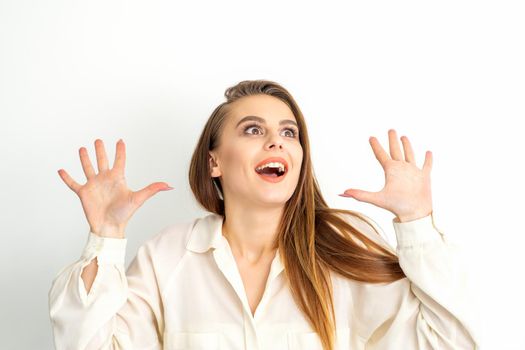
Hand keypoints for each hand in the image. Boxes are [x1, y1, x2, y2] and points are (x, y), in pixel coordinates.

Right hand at [57, 139, 172, 237]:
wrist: (110, 228)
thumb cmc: (124, 214)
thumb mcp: (139, 198)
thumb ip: (153, 189)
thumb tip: (169, 185)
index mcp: (118, 179)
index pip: (119, 160)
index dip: (120, 151)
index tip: (120, 140)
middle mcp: (105, 180)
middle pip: (102, 161)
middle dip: (100, 150)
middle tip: (98, 140)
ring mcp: (94, 186)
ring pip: (88, 168)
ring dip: (85, 159)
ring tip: (82, 148)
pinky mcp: (83, 193)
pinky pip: (73, 183)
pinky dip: (67, 177)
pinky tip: (61, 170)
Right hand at [339, 129, 432, 221]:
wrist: (417, 212)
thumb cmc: (396, 206)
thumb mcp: (376, 199)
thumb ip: (359, 195)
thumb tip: (342, 193)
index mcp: (391, 169)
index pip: (381, 154)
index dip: (376, 145)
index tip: (372, 137)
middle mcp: (403, 166)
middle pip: (397, 149)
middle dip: (393, 139)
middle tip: (391, 130)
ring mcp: (415, 170)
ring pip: (410, 154)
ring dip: (407, 145)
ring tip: (404, 137)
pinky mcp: (425, 176)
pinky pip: (427, 165)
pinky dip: (428, 159)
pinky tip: (429, 152)